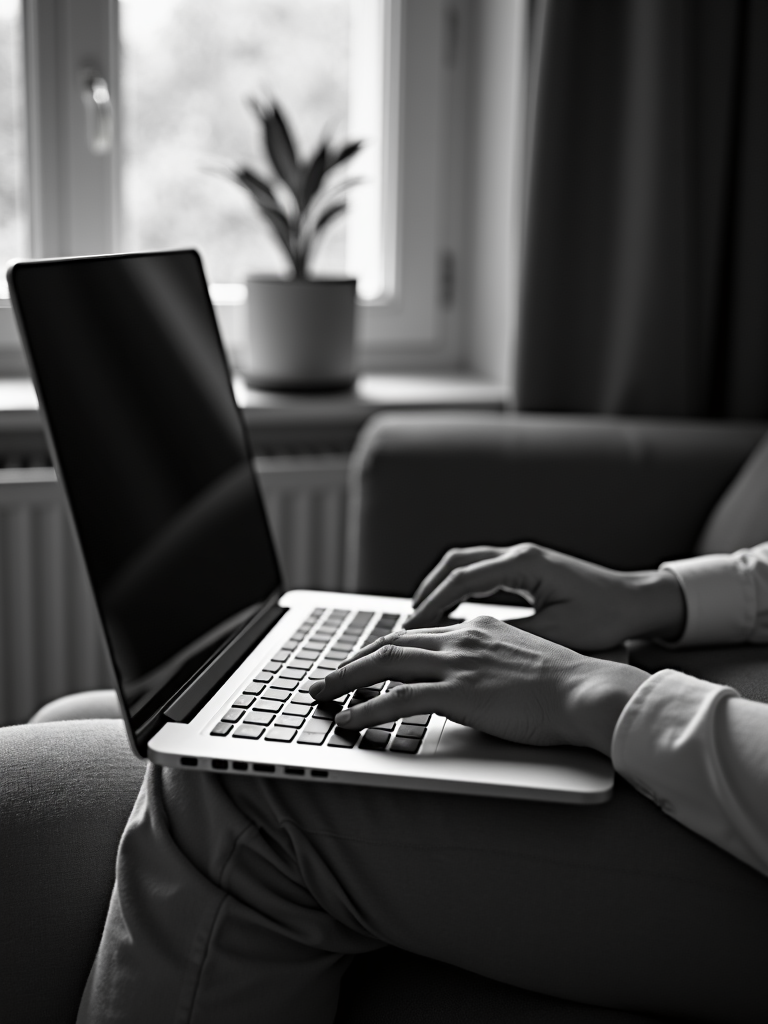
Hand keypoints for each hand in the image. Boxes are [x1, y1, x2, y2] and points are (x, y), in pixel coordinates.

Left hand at [310, 616, 649, 755]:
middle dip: (353, 661)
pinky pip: (398, 700)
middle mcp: (462, 638)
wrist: (587, 691)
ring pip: (385, 665)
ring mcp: (458, 663)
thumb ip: (491, 662)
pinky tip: (348, 720)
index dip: (382, 649)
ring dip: (346, 680)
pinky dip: (366, 710)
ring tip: (321, 695)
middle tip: (326, 677)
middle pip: (391, 644)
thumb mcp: (522, 659)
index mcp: (477, 628)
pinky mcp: (459, 691)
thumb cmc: (566, 684)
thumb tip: (475, 681)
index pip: (417, 634)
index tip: (362, 662)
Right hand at [405, 543, 684, 649]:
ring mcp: (521, 556)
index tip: (410, 628)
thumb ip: (515, 636)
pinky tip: (448, 610)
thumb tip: (473, 648)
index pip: (462, 580)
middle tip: (405, 624)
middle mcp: (518, 553)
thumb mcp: (559, 633)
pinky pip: (478, 570)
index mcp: (525, 564)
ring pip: (463, 563)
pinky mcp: (525, 566)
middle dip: (425, 592)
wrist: (639, 601)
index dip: (431, 605)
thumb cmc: (607, 618)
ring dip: (437, 587)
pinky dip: (456, 587)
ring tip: (418, 617)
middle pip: (454, 563)